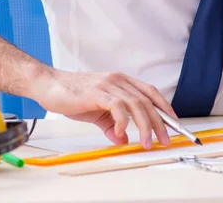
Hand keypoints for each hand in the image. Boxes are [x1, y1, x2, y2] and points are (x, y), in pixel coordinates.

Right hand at [32, 70, 176, 148]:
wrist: (49, 85)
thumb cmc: (73, 95)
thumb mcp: (97, 113)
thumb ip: (112, 125)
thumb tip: (123, 140)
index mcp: (121, 81)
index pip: (150, 92)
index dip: (164, 107)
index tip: (173, 124)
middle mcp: (118, 80)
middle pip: (146, 101)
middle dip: (159, 122)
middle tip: (164, 140)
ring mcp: (108, 84)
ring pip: (136, 104)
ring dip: (145, 126)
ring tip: (147, 142)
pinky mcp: (97, 92)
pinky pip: (117, 107)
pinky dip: (123, 122)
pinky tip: (121, 134)